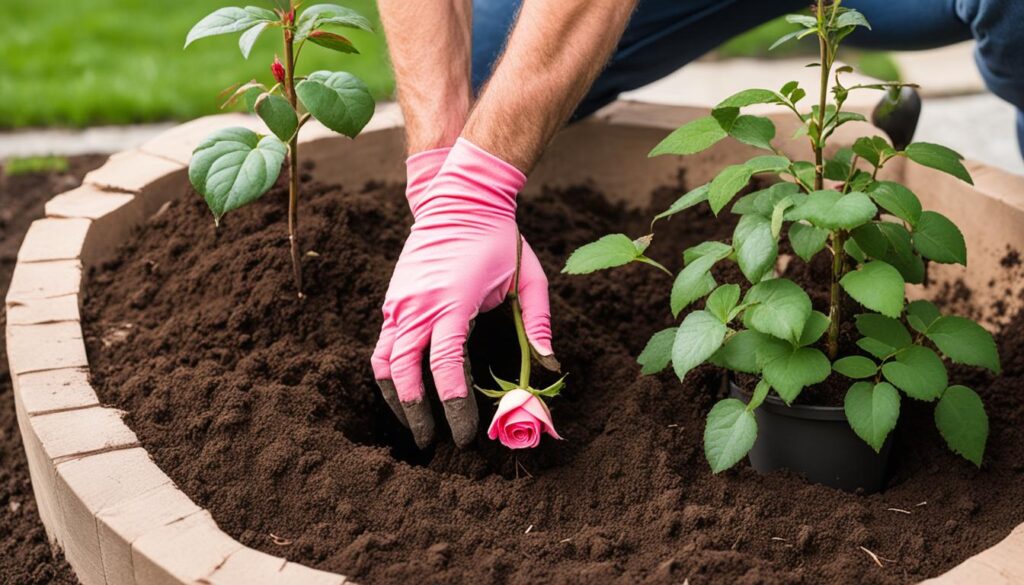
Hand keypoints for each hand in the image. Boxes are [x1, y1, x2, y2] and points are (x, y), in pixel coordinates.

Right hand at [371, 138, 553, 447]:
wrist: (458, 198)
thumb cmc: (499, 239)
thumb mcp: (529, 279)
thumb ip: (539, 323)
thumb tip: (549, 367)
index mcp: (452, 302)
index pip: (445, 366)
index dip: (453, 407)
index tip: (464, 435)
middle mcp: (417, 305)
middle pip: (402, 374)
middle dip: (416, 415)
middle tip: (432, 445)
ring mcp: (399, 302)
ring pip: (382, 363)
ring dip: (394, 399)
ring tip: (413, 426)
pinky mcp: (392, 300)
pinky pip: (383, 345)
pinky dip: (389, 374)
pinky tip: (404, 392)